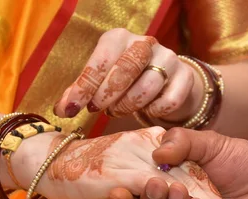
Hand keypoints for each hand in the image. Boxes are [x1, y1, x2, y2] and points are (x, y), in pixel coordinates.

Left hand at [53, 28, 199, 120]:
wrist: (167, 82)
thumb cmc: (126, 81)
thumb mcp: (101, 81)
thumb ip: (81, 93)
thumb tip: (62, 110)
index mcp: (119, 38)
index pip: (100, 60)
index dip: (85, 87)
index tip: (72, 109)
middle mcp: (145, 43)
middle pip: (125, 69)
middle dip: (108, 95)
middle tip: (98, 109)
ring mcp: (168, 58)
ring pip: (148, 85)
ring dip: (129, 104)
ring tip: (119, 110)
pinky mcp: (185, 76)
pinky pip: (169, 100)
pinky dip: (155, 110)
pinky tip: (147, 111)